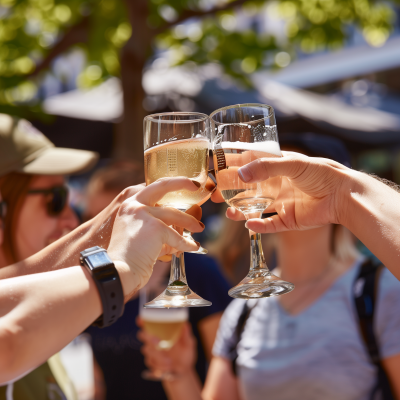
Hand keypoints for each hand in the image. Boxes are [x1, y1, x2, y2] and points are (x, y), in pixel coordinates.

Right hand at [107, 178, 203, 298]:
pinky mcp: (155, 228)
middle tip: (196, 186)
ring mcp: (143, 214)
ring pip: (174, 214)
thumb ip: (160, 227)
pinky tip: (193, 247)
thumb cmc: (129, 258)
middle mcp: (134, 205)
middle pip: (163, 186)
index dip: (171, 182)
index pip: (152, 186)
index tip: (185, 182)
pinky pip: (176, 236)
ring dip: (189, 222)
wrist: (117, 272)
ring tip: (199, 228)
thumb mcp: (143, 236)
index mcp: (129, 205)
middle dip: (182, 182)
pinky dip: (186, 243)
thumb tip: (183, 228)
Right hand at [137, 318, 196, 377]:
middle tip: (159, 343)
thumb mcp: (189, 344)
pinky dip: (159, 365)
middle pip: (143, 335)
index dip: (142, 321)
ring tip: (170, 362)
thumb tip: (185, 323)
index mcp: (162, 332)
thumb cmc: (185, 354)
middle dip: (150, 339)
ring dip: (158, 356)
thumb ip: (186, 334)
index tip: (141, 320)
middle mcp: (154, 339)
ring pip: (147, 350)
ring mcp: (151, 351)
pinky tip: (167, 367)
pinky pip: (150, 362)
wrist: (184, 371)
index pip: (148, 323)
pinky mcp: (151, 362)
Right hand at [213, 151, 351, 232]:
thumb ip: (265, 167)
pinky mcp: (288, 220)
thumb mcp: (292, 163)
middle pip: (246, 189)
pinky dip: (258, 226)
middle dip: (229, 192)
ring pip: (254, 208)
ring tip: (229, 213)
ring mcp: (281, 203)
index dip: (231, 168)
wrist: (343, 195)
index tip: (214, 170)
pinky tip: (249, 224)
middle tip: (215, 196)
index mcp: (276, 166)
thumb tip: (239, 175)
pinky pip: (269, 224)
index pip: (247, 165)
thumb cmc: (321, 173)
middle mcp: (275, 184)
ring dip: (240, 210)